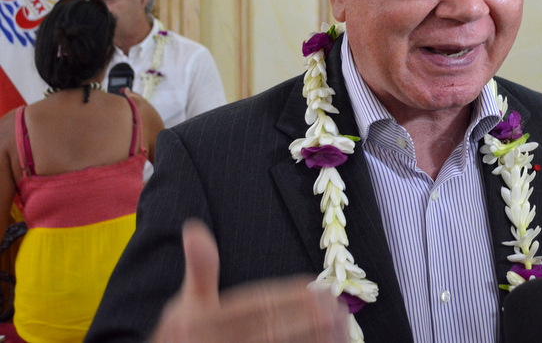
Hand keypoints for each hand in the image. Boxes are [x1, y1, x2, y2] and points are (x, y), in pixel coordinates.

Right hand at [150, 219, 349, 342]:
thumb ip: (199, 268)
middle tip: (337, 306)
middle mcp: (211, 342)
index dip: (287, 297)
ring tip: (340, 326)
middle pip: (269, 331)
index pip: (254, 306)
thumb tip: (194, 227)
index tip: (315, 287)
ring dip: (312, 339)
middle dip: (306, 319)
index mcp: (201, 320)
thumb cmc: (182, 336)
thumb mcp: (185, 303)